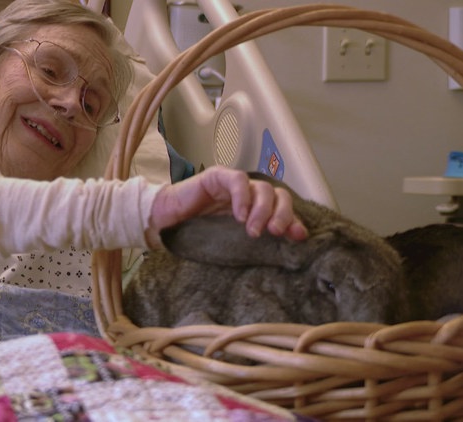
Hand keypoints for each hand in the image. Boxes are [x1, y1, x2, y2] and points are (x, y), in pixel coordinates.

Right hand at [145, 166, 307, 248]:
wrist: (165, 225)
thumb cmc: (196, 236)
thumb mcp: (232, 243)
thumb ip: (255, 242)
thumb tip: (284, 248)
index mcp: (255, 211)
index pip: (283, 210)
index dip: (294, 221)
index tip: (297, 237)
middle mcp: (249, 196)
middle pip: (279, 196)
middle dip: (282, 214)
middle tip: (274, 232)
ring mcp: (234, 185)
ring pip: (262, 188)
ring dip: (263, 209)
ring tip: (252, 230)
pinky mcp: (218, 177)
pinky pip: (238, 180)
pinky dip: (243, 196)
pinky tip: (239, 215)